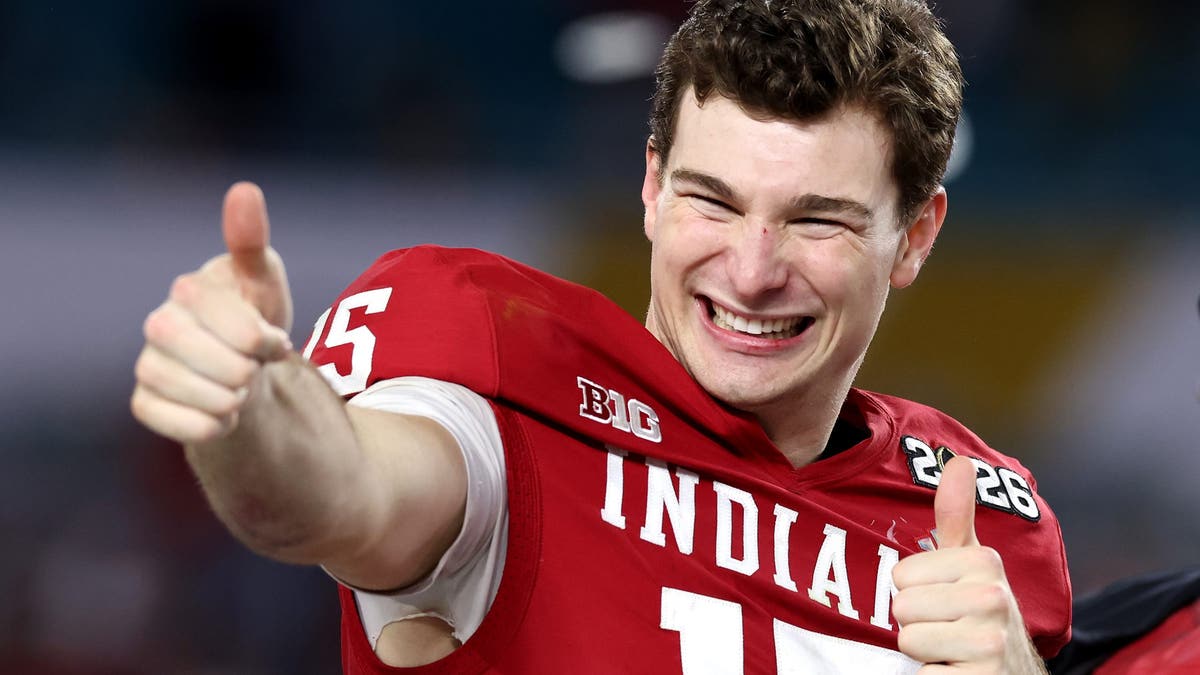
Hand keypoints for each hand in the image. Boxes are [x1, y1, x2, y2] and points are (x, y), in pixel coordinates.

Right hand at [131, 182, 294, 442]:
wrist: (244, 368)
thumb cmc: (254, 314)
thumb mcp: (264, 279)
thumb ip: (251, 240)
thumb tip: (244, 190)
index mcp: (190, 289)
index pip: (237, 329)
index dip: (264, 343)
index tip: (275, 344)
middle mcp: (159, 323)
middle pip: (215, 364)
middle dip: (247, 372)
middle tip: (253, 369)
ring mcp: (148, 362)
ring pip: (195, 395)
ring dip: (230, 401)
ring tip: (239, 391)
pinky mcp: (143, 401)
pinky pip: (171, 422)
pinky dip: (208, 426)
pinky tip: (222, 415)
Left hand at [892, 456, 1044, 673]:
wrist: (1012, 673)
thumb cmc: (979, 615)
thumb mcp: (970, 563)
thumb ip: (956, 514)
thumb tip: (959, 460)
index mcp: (984, 563)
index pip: (901, 576)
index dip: (916, 593)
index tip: (945, 602)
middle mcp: (993, 599)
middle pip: (901, 607)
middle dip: (917, 624)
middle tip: (948, 630)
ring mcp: (991, 643)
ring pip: (907, 640)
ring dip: (924, 653)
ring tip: (952, 651)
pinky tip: (957, 673)